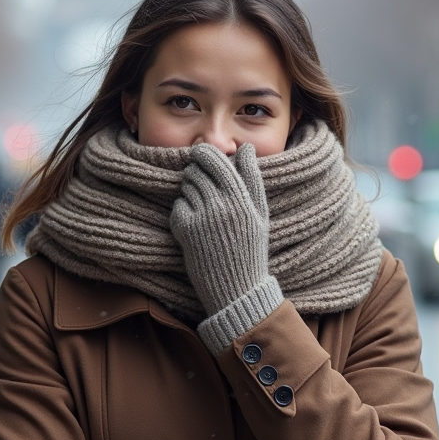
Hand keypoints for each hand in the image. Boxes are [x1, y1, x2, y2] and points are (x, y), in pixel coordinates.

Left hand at [170, 143, 281, 353]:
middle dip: (195, 173)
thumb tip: (246, 149)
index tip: (201, 155)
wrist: (238, 290)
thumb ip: (252, 179)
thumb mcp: (260, 214)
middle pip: (196, 171)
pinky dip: (183, 211)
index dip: (204, 154)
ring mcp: (203, 217)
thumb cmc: (251, 250)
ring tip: (202, 209)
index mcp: (243, 198)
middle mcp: (222, 204)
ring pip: (186, 187)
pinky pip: (178, 206)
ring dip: (190, 192)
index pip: (215, 160)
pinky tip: (195, 225)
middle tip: (200, 184)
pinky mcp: (186, 230)